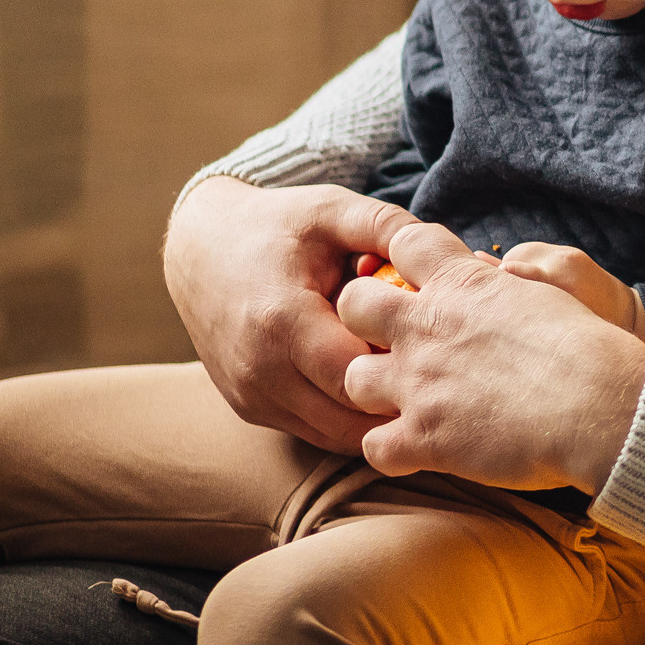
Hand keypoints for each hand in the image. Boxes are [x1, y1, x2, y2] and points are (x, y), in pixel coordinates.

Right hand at [163, 178, 416, 452]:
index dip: (407, 364)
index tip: (442, 346)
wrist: (201, 250)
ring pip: (335, 434)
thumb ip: (385, 225)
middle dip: (401, 400)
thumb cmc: (276, 226)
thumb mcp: (331, 210)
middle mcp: (261, 370)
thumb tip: (441, 249)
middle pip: (351, 414)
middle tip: (443, 377)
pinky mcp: (250, 410)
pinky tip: (380, 391)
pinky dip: (350, 420)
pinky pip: (315, 432)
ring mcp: (252, 397)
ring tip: (418, 385)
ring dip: (378, 418)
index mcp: (282, 320)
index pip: (360, 371)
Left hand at [340, 222, 644, 492]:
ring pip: (351, 379)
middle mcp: (427, 327)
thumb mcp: (544, 292)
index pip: (404, 243)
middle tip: (391, 341)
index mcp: (462, 283)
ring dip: (373, 391)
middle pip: (352, 304)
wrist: (598, 403)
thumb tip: (501, 274)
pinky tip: (417, 449)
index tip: (412, 278)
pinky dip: (391, 451)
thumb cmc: (586, 346)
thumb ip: (507, 284)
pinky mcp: (423, 439)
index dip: (400, 257)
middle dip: (362, 320)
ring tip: (404, 401)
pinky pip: (373, 447)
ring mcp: (418, 383)